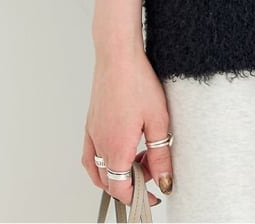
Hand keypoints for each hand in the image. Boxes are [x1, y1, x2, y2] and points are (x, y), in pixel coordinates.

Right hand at [82, 45, 174, 208]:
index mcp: (117, 148)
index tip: (154, 196)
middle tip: (153, 172)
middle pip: (111, 182)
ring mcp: (92, 134)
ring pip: (98, 171)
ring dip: (117, 175)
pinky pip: (90, 156)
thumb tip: (165, 180)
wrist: (117, 55)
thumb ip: (161, 155)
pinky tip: (116, 155)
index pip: (121, 189)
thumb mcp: (158, 120)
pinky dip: (101, 164)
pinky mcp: (90, 124)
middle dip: (132, 184)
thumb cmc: (137, 81)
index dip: (138, 198)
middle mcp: (100, 145)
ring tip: (139, 162)